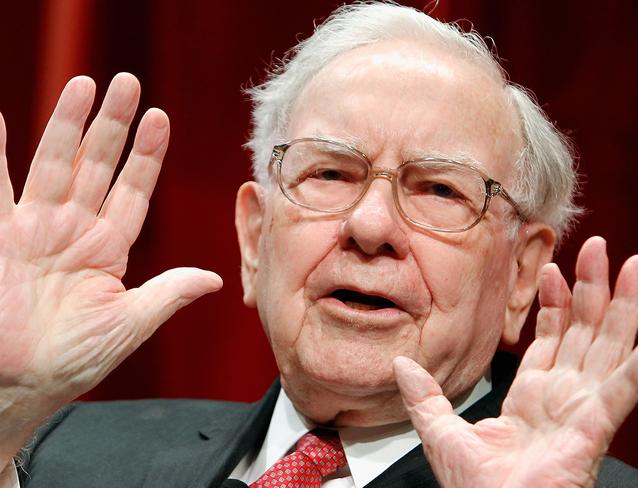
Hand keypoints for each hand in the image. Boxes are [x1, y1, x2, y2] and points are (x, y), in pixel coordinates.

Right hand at [0, 74, 221, 464]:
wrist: (18, 384)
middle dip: (113, 125)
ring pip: (55, 164)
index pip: (133, 190)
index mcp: (108, 248)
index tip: (161, 120)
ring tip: (84, 84)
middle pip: (98, 165)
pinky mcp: (0, 237)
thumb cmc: (72, 360)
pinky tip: (1, 119)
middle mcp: (74, 229)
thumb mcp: (128, 325)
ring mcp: (35, 228)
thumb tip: (215, 279)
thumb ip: (167, 294)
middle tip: (127, 82)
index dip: (147, 156)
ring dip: (69, 124)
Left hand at [394, 236, 637, 486]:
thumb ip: (425, 395)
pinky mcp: (593, 426)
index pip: (551, 339)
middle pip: (585, 332)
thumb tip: (402, 364)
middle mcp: (563, 397)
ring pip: (609, 346)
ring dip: (623, 305)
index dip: (554, 303)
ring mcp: (582, 409)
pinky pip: (623, 388)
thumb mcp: (441, 432)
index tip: (550, 268)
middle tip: (596, 248)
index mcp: (531, 397)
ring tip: (635, 265)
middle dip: (592, 289)